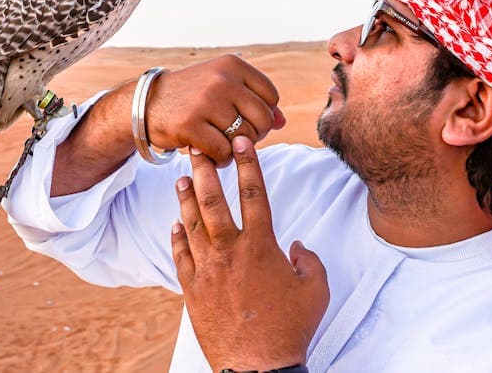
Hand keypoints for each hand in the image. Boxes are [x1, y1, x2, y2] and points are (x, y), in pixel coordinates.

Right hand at [52, 55, 284, 195]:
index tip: (244, 119)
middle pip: (262, 119)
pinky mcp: (191, 126)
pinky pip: (223, 153)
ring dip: (235, 149)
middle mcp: (222, 80)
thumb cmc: (191, 96)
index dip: (262, 114)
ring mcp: (206, 102)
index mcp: (233, 65)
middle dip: (252, 135)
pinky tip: (209, 153)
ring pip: (244, 139)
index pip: (271, 97)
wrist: (145, 103)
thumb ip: (255, 101)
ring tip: (220, 144)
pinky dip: (220, 159)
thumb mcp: (223, 86)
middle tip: (233, 137)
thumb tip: (282, 121)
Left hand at [172, 136, 328, 370]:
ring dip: (186, 198)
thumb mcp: (316, 289)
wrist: (258, 365)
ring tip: (183, 178)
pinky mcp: (192, 289)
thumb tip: (298, 246)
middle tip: (198, 148)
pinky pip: (181, 255)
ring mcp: (207, 270)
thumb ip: (309, 260)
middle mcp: (231, 251)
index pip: (255, 194)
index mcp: (262, 246)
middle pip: (214, 201)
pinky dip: (177, 237)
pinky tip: (175, 224)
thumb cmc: (290, 328)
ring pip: (192, 224)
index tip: (241, 142)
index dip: (249, 164)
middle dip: (206, 170)